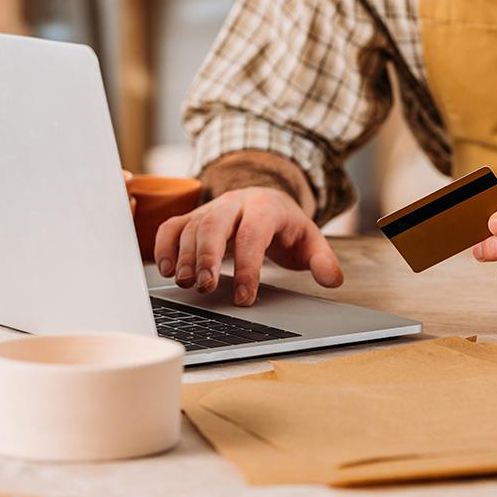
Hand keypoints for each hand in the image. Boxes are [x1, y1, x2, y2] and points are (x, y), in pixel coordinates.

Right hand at [154, 187, 343, 305]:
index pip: (254, 234)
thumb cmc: (286, 226)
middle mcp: (235, 203)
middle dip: (208, 256)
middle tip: (206, 287)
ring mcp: (211, 208)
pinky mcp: (193, 217)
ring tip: (188, 284)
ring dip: (186, 256)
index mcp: (267, 207)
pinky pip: (172, 226)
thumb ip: (323, 260)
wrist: (267, 199)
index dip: (248, 266)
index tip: (245, 297)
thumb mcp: (311, 241)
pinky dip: (164, 246)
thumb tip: (332, 280)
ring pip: (192, 226)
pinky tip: (166, 270)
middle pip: (215, 223)